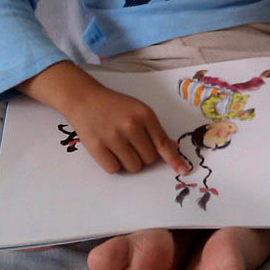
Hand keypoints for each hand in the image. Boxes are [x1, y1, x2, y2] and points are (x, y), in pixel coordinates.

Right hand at [18, 61, 188, 175]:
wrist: (85, 99)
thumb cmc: (115, 106)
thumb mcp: (138, 110)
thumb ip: (155, 129)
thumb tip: (172, 148)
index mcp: (144, 115)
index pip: (162, 143)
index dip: (174, 159)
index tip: (184, 170)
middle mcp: (131, 126)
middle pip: (149, 159)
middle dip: (143, 155)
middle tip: (131, 143)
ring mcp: (113, 137)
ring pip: (133, 167)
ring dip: (129, 162)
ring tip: (119, 147)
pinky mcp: (97, 147)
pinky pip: (114, 169)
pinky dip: (114, 164)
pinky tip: (109, 150)